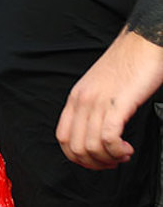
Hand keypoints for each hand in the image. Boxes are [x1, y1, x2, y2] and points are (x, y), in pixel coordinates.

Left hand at [55, 29, 162, 169]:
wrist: (144, 43)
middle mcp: (83, 100)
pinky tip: (126, 148)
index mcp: (76, 97)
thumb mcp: (99, 87)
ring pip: (91, 147)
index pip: (62, 138)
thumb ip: (92, 108)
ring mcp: (98, 102)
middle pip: (75, 147)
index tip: (95, 160)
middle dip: (94, 163)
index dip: (77, 157)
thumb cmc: (127, 64)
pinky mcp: (117, 104)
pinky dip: (116, 151)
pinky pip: (108, 138)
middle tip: (112, 161)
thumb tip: (95, 134)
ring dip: (108, 158)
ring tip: (122, 154)